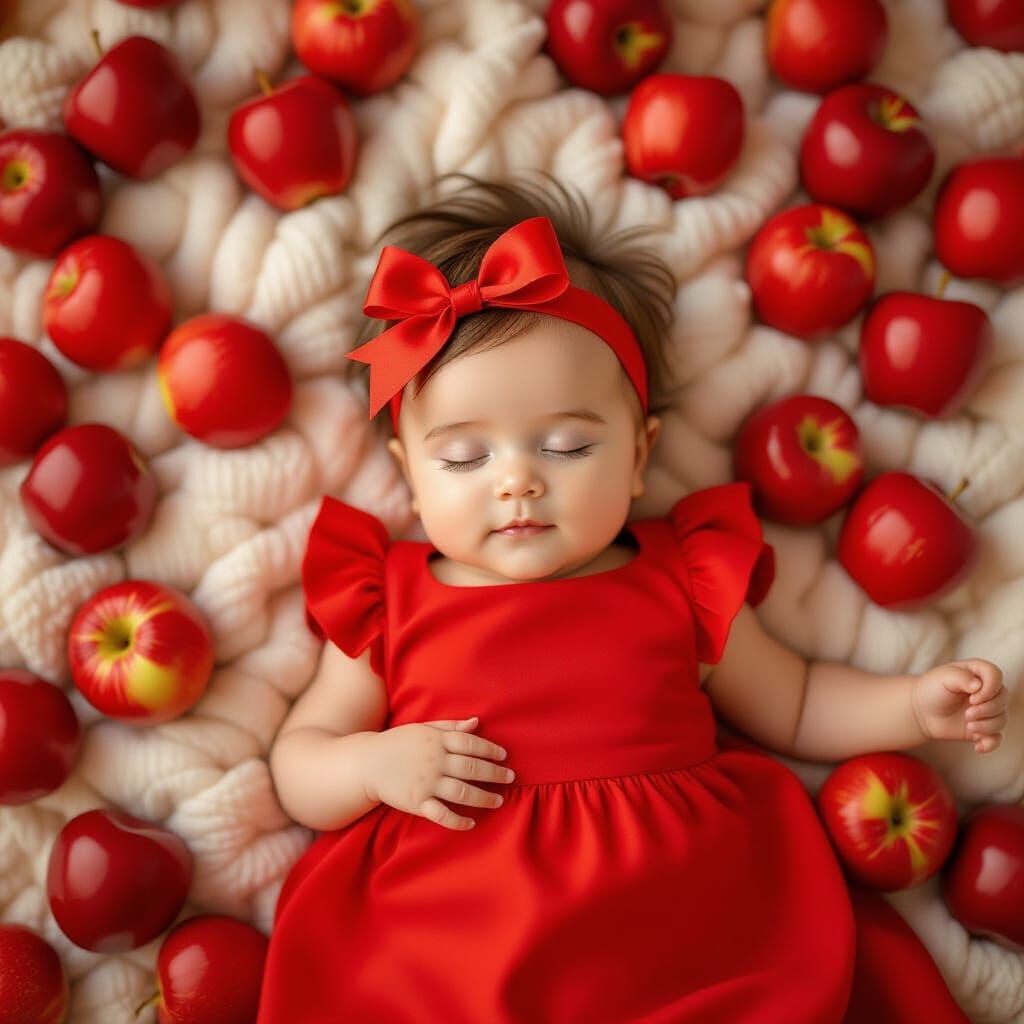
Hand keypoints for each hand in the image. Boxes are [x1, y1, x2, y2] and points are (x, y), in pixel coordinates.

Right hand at [364, 716, 514, 829]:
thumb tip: (476, 722)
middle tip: (511, 778)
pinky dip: (458, 820)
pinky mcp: (417, 803)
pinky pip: (441, 814)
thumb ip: (450, 727)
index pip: (470, 743)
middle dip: (494, 773)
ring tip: (499, 800)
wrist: (367, 763)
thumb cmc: (398, 743)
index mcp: (436, 741)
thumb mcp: (423, 728)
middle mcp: (435, 762)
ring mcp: (426, 783)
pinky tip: (472, 822)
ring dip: (484, 797)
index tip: (504, 756)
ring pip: (462, 792)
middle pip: (471, 768)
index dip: (490, 749)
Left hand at [911, 659, 1007, 752]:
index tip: (972, 697)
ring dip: (986, 726)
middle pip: (1003, 700)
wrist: (920, 711)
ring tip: (967, 724)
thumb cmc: (931, 689)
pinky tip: (978, 746)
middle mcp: (986, 691)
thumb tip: (978, 686)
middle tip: (967, 714)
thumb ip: (961, 677)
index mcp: (978, 673)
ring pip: (1001, 719)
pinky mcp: (982, 727)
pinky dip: (990, 744)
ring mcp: (986, 710)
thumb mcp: (943, 677)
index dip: (990, 688)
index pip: (996, 675)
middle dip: (987, 710)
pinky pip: (996, 738)